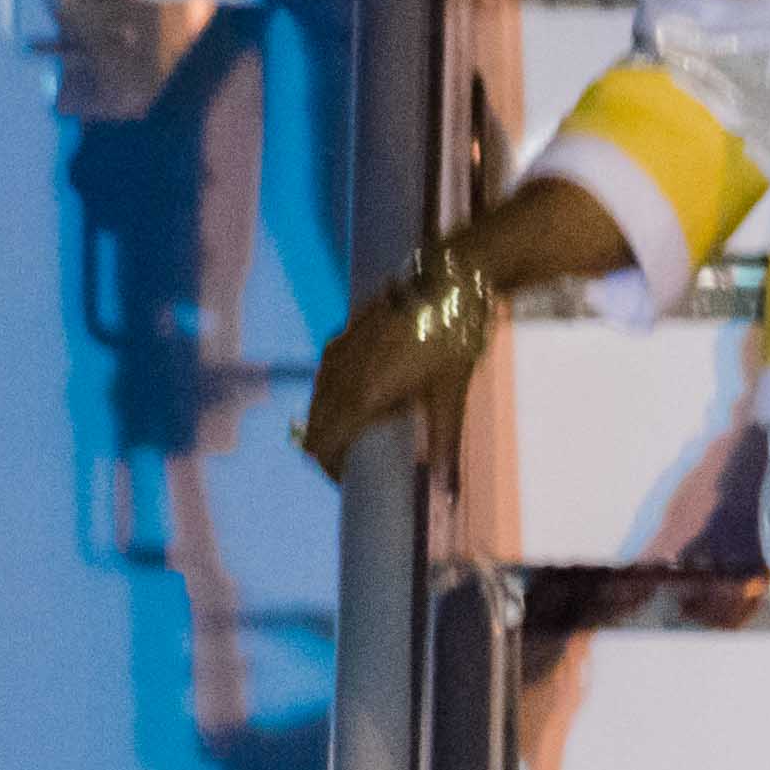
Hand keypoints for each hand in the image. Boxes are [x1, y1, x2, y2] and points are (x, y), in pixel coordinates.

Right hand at [294, 263, 484, 479]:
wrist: (452, 278)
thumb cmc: (455, 336)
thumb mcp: (452, 394)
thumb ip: (444, 443)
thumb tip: (447, 492)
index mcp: (362, 395)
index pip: (321, 445)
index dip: (331, 470)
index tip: (354, 483)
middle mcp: (339, 374)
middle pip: (313, 426)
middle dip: (330, 450)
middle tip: (360, 465)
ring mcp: (338, 349)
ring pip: (318, 400)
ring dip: (331, 422)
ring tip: (364, 435)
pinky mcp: (345, 332)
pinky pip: (327, 375)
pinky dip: (336, 397)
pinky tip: (367, 399)